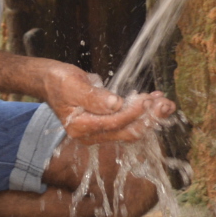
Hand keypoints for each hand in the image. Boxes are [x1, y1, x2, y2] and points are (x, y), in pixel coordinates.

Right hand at [38, 62, 175, 143]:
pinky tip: (154, 101)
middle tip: (167, 104)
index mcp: (81, 128)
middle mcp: (90, 135)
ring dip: (149, 117)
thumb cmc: (59, 80)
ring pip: (130, 129)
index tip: (149, 99)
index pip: (115, 123)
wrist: (48, 81)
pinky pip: (127, 123)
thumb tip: (116, 103)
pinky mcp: (104, 126)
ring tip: (166, 103)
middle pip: (126, 132)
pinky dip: (142, 114)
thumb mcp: (74, 85)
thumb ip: (94, 97)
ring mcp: (98, 132)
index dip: (134, 112)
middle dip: (149, 118)